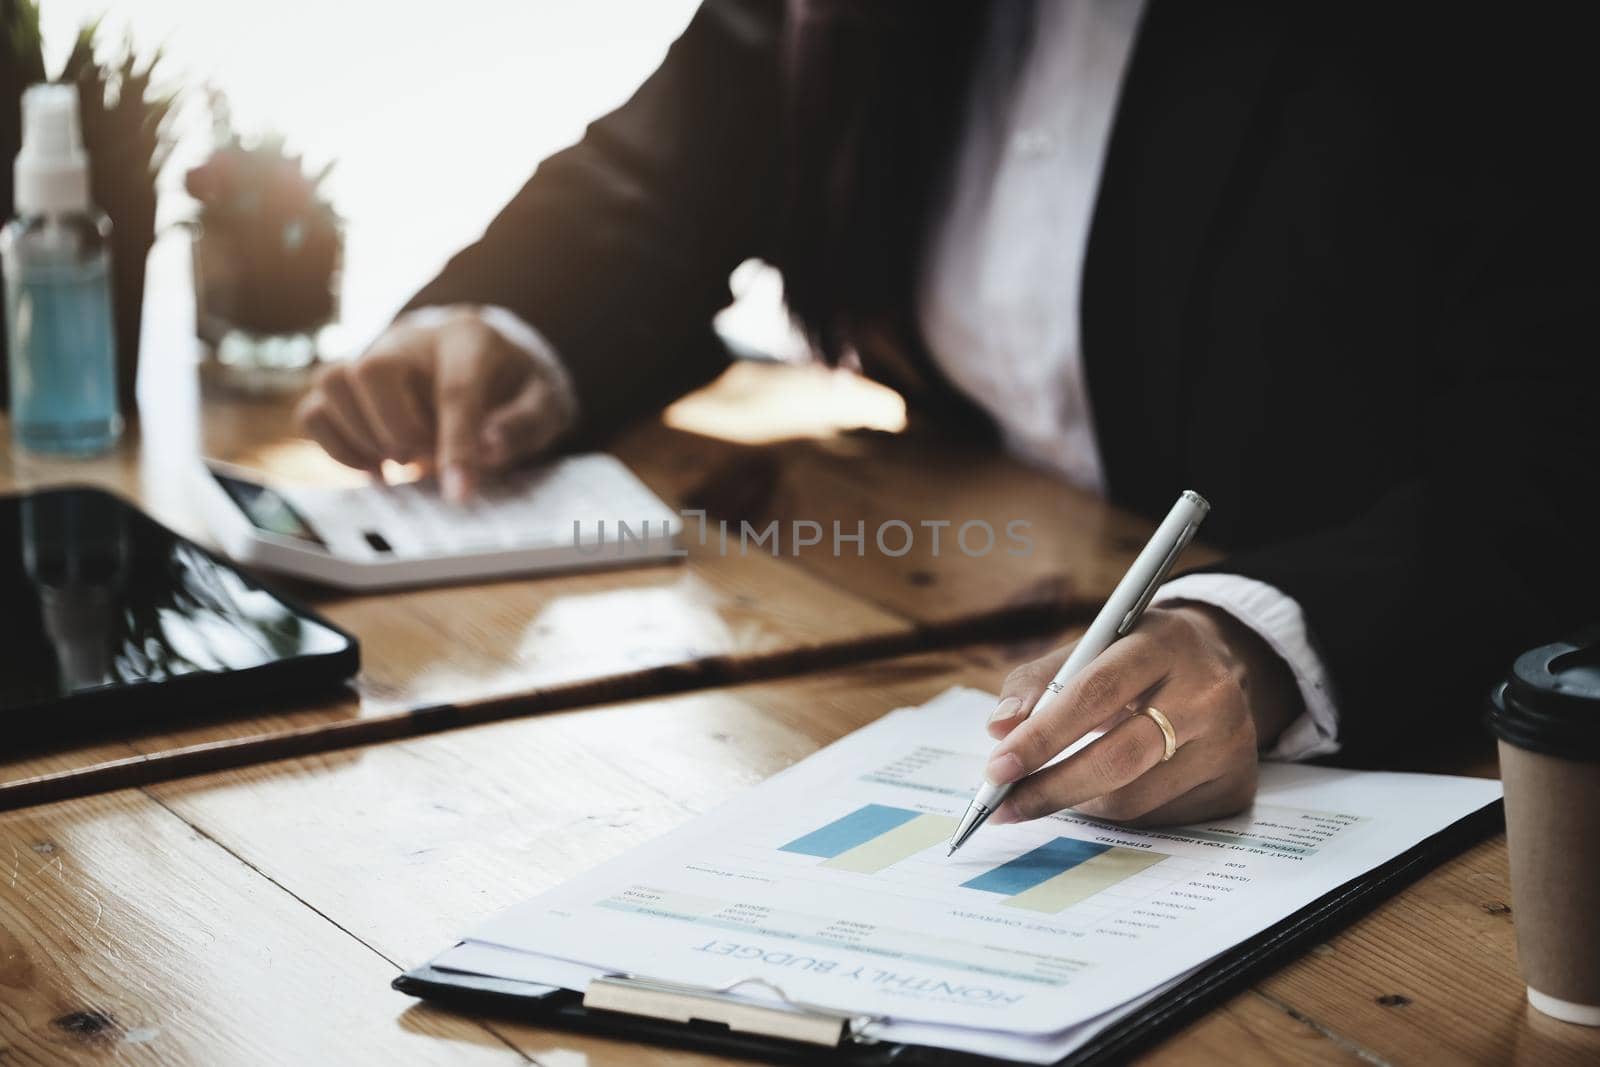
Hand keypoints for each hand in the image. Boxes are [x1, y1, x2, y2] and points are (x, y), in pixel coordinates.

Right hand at [294, 310, 571, 500]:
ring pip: (331, 383)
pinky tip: (377, 467)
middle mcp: (410, 341)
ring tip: (400, 463)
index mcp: (468, 340)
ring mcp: (370, 358)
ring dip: (361, 437)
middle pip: (373, 369)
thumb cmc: (513, 386)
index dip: (456, 444)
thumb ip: (525, 423)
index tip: (459, 493)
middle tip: (424, 458)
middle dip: (397, 430)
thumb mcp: (544, 402)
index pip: (455, 389)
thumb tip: (489, 448)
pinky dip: (337, 448)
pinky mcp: (347, 387)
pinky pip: (313, 412)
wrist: (482, 360)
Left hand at [983, 604, 1300, 826]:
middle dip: (1050, 789)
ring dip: (1080, 803)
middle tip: (1004, 807)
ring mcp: (1230, 744)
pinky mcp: (1237, 787)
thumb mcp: (1090, 647)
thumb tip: (999, 730)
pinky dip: (1119, 814)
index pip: (1096, 692)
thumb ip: (1036, 682)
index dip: (1042, 736)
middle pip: (1117, 758)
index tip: (997, 769)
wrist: (1223, 664)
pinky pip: (1158, 820)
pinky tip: (1110, 789)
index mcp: (1164, 643)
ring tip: (1055, 789)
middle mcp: (1207, 693)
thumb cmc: (1136, 659)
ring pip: (1133, 800)